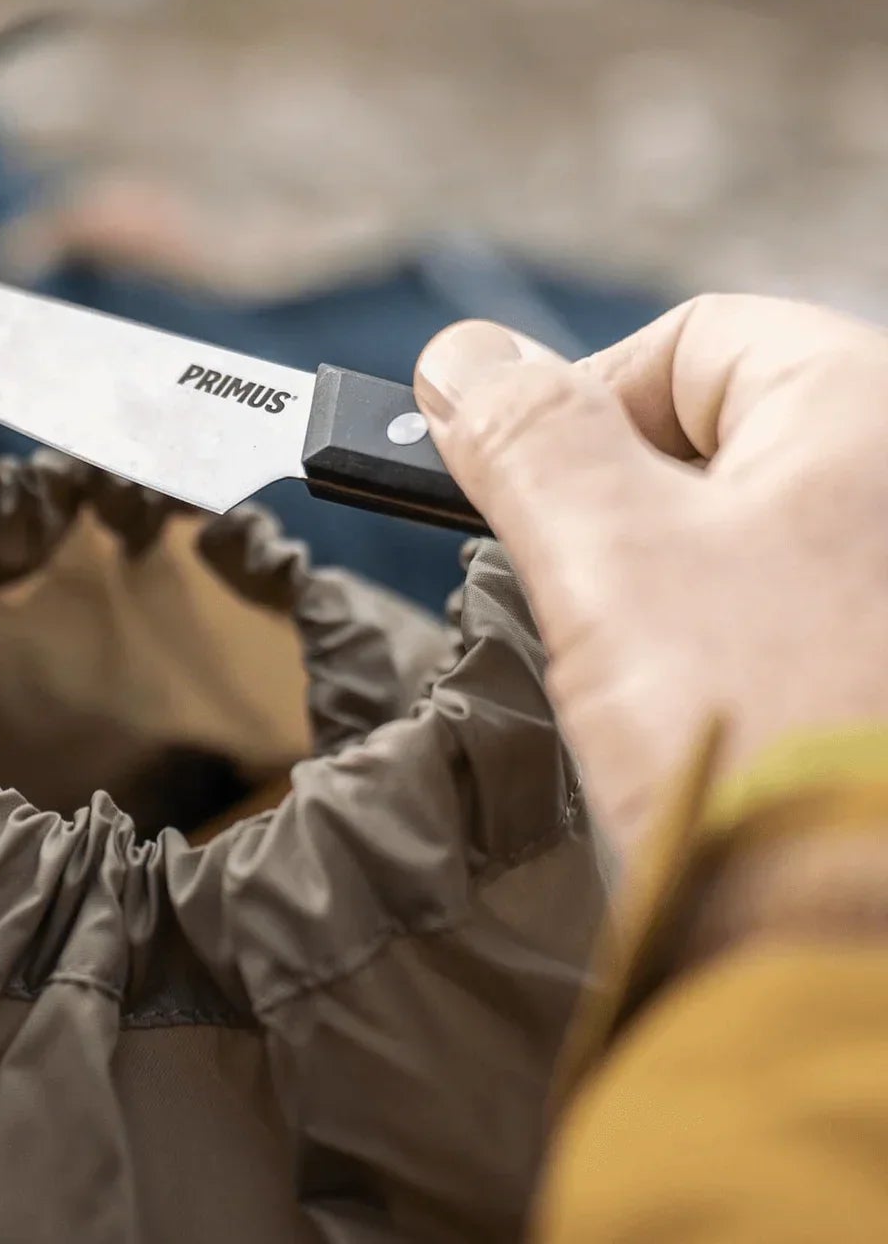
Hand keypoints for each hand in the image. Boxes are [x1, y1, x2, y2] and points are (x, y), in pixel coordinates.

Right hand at [414, 295, 887, 858]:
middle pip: (723, 436)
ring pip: (753, 530)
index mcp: (867, 407)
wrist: (864, 960)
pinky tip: (715, 713)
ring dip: (673, 582)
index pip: (689, 344)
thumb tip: (459, 353)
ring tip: (656, 676)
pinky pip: (796, 606)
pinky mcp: (884, 661)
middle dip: (626, 507)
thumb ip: (527, 435)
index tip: (519, 491)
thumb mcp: (606, 559)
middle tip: (587, 597)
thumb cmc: (760, 741)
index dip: (581, 404)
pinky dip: (733, 641)